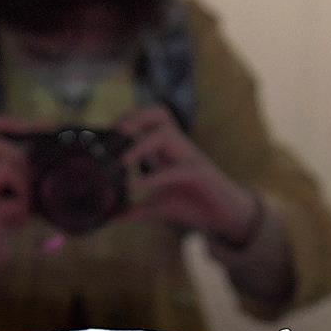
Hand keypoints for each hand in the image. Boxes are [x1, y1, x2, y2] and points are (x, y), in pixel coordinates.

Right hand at [0, 115, 32, 283]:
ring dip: (25, 186)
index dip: (10, 121)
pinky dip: (24, 210)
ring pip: (5, 168)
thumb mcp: (13, 187)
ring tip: (25, 204)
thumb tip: (56, 144)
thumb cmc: (1, 217)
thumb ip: (24, 166)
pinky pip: (14, 201)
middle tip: (32, 179)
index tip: (42, 127)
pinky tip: (18, 222)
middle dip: (22, 158)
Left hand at [118, 106, 257, 245]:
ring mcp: (190, 158)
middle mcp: (179, 147)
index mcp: (168, 150)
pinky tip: (138, 186)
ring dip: (141, 144)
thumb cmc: (193, 205)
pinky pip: (176, 169)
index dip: (128, 119)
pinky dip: (155, 177)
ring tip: (122, 161)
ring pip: (165, 134)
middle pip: (159, 113)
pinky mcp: (200, 175)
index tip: (106, 134)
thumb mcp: (160, 207)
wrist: (224, 216)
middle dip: (136, 117)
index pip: (149, 120)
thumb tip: (113, 217)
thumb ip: (138, 210)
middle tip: (117, 133)